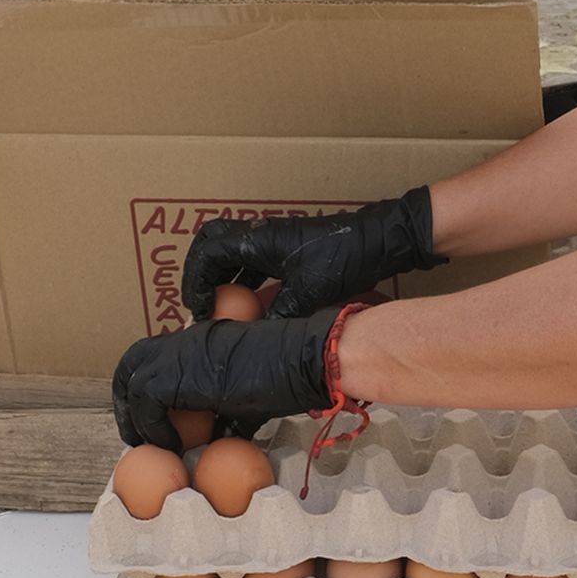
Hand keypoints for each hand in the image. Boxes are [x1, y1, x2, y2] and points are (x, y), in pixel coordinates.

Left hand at [112, 311, 335, 449]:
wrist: (302, 359)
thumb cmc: (290, 373)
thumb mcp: (251, 392)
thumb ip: (229, 410)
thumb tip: (222, 438)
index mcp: (200, 340)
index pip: (156, 357)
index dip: (148, 387)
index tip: (155, 419)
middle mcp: (184, 342)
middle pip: (132, 363)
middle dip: (127, 399)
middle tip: (138, 432)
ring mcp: (179, 355)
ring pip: (131, 381)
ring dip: (136, 416)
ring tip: (150, 444)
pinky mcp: (178, 375)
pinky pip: (147, 403)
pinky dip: (154, 428)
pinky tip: (173, 446)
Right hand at [182, 189, 442, 321]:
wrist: (380, 239)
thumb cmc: (344, 260)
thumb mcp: (309, 293)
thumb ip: (278, 316)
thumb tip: (255, 342)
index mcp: (259, 240)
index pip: (208, 254)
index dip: (196, 281)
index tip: (198, 309)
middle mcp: (261, 235)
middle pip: (213, 247)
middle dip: (202, 275)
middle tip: (201, 304)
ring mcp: (275, 240)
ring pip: (234, 255)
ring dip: (223, 279)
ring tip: (220, 310)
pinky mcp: (289, 249)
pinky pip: (254, 262)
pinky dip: (245, 281)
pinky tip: (251, 307)